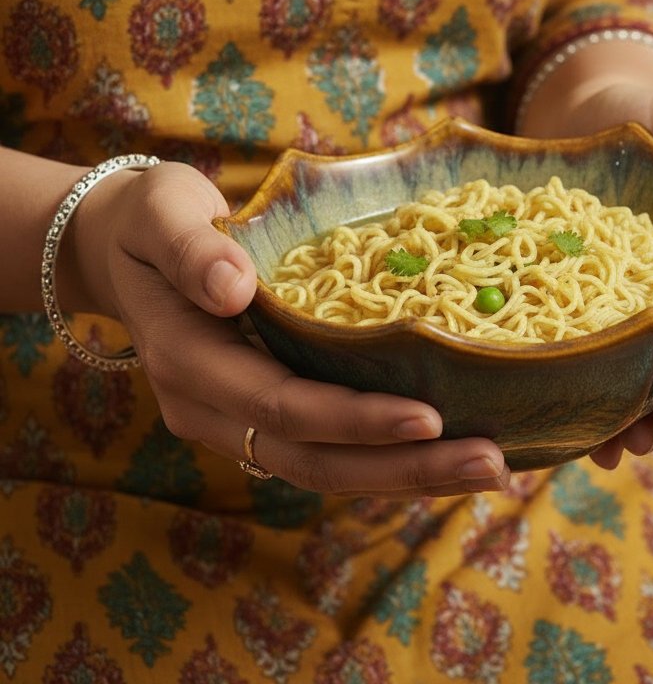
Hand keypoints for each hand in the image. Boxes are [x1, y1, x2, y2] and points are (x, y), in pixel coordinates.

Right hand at [72, 162, 508, 496]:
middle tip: (490, 463)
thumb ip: (191, 250)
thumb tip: (233, 287)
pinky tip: (443, 451)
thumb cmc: (152, 220)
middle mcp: (209, 409)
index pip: (279, 405)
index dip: (353, 418)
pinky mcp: (260, 414)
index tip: (428, 417)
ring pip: (323, 468)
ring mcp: (234, 419)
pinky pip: (324, 450)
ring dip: (405, 475)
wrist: (128, 250)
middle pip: (312, 460)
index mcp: (188, 361)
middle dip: (401, 468)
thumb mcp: (160, 213)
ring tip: (487, 467)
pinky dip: (384, 457)